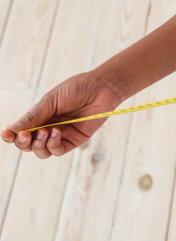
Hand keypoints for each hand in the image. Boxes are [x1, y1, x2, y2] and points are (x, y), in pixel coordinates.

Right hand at [1, 72, 123, 157]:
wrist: (101, 88)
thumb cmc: (76, 89)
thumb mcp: (50, 101)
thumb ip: (33, 117)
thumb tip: (11, 129)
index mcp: (39, 116)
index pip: (20, 131)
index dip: (11, 136)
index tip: (6, 135)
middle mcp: (47, 127)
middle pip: (28, 145)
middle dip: (23, 143)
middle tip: (25, 135)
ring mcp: (61, 135)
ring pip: (42, 152)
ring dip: (38, 145)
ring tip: (45, 131)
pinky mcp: (74, 140)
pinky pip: (58, 151)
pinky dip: (53, 145)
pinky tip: (55, 133)